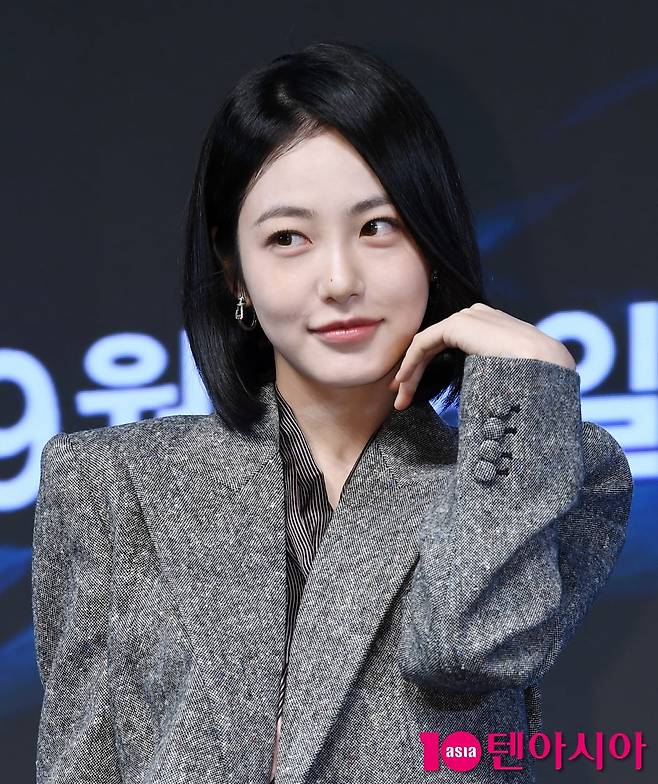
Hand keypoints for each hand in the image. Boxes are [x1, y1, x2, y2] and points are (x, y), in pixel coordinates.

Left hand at [388, 303, 576, 410]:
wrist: (546, 366)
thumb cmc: (534, 381)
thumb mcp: (509, 378)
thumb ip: (493, 377)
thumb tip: (485, 408)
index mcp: (494, 330)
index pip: (451, 344)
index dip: (429, 368)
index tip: (414, 394)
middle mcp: (480, 318)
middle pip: (436, 345)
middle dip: (415, 371)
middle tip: (400, 397)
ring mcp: (470, 317)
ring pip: (427, 345)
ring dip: (410, 371)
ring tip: (401, 398)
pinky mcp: (459, 323)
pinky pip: (424, 342)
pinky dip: (411, 362)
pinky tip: (403, 381)